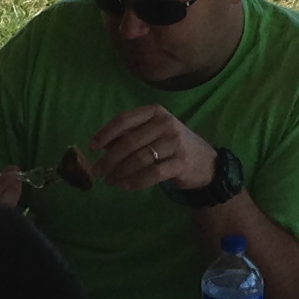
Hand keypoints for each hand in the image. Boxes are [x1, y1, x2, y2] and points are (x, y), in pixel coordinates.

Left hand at [87, 104, 216, 193]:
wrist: (206, 162)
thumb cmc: (171, 146)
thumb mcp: (152, 134)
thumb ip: (129, 136)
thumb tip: (101, 146)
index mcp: (155, 112)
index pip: (124, 120)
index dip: (105, 134)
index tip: (92, 147)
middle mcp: (165, 123)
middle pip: (129, 142)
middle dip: (109, 159)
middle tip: (97, 172)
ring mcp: (175, 142)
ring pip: (139, 159)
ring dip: (120, 173)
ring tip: (110, 181)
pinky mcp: (181, 162)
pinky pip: (152, 174)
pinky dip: (136, 181)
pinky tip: (126, 186)